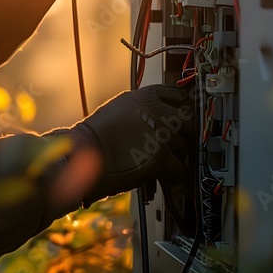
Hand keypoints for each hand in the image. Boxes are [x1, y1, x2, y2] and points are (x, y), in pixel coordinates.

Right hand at [49, 84, 195, 209]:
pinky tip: (162, 176)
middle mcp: (158, 112)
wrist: (84, 154)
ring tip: (159, 162)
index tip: (182, 117)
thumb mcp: (121, 107)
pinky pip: (179, 170)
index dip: (183, 109)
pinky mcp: (161, 158)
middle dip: (183, 135)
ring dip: (175, 157)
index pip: (180, 96)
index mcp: (147, 96)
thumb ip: (145, 108)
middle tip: (173, 145)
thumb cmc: (97, 134)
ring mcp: (161, 135)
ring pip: (185, 149)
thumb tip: (163, 114)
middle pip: (188, 123)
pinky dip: (172, 176)